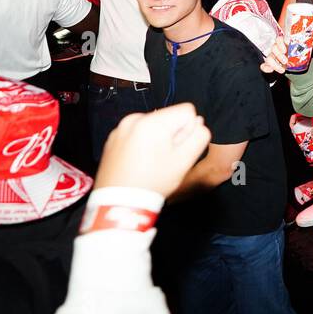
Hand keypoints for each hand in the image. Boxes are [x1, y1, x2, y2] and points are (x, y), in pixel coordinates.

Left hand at [95, 103, 211, 196]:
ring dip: (157, 139)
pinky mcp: (113, 138)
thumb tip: (198, 122)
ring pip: (154, 125)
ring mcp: (121, 128)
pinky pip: (138, 133)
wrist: (119, 202)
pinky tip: (139, 162)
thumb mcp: (184, 161)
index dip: (188, 131)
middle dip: (172, 135)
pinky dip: (142, 143)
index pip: (187, 111)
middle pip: (169, 117)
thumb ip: (199, 136)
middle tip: (165, 159)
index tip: (178, 151)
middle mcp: (134, 119)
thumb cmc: (153, 182)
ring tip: (151, 162)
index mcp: (152, 122)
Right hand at [259, 34, 312, 74]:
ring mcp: (273, 56)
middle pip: (273, 48)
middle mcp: (277, 48)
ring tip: (283, 69)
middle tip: (286, 61)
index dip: (280, 43)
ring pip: (269, 58)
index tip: (286, 48)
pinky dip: (265, 68)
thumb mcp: (306, 45)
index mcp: (284, 42)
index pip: (278, 39)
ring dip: (274, 64)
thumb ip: (311, 42)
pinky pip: (264, 65)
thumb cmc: (298, 49)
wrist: (296, 59)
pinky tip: (270, 70)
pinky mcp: (271, 64)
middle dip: (279, 55)